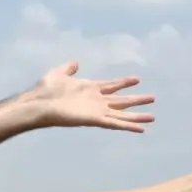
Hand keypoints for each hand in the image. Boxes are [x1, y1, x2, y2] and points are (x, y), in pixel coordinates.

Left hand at [25, 61, 155, 132]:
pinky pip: (115, 123)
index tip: (137, 78)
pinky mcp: (95, 120)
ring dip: (137, 116)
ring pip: (122, 114)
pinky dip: (128, 125)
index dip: (123, 82)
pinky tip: (141, 128)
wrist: (38, 103)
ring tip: (152, 117)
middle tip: (153, 97)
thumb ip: (68, 68)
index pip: (111, 85)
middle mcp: (96, 101)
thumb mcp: (58, 73)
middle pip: (121, 100)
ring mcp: (96, 111)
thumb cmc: (45, 90)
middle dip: (136, 99)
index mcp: (90, 89)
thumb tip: (75, 62)